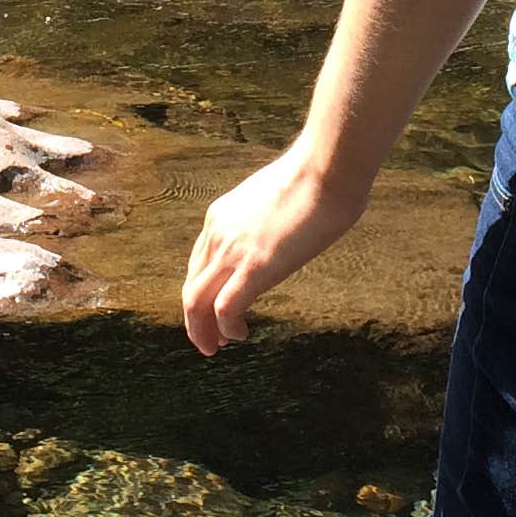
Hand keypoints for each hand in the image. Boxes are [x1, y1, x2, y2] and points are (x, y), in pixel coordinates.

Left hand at [183, 146, 368, 355]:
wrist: (325, 169)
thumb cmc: (314, 179)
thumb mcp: (275, 200)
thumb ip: (266, 221)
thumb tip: (282, 233)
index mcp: (220, 216)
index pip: (198, 264)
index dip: (202, 293)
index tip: (213, 312)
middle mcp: (217, 234)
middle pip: (191, 286)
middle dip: (195, 320)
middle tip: (209, 341)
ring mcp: (233, 251)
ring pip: (196, 302)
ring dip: (201, 331)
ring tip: (216, 347)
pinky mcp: (254, 268)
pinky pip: (224, 309)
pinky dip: (226, 329)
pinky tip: (239, 335)